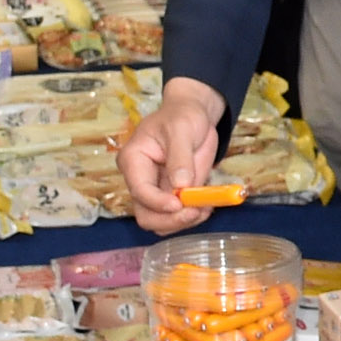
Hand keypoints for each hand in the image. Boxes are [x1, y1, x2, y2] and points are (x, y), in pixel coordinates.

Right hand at [122, 77, 227, 232]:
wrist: (193, 116)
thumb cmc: (182, 116)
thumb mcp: (182, 129)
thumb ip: (180, 157)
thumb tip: (181, 185)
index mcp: (133, 160)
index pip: (140, 191)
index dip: (158, 203)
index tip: (180, 203)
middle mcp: (139, 180)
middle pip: (146, 216)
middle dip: (171, 219)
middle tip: (196, 210)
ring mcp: (156, 192)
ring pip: (162, 223)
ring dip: (184, 221)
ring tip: (206, 204)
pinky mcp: (171, 197)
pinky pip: (178, 218)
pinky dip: (193, 217)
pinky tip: (206, 203)